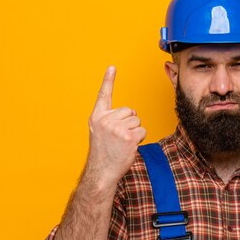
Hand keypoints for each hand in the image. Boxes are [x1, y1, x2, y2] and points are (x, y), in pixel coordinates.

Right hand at [85, 66, 146, 185]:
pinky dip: (139, 139)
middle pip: (130, 111)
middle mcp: (106, 120)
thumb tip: (131, 114)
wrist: (102, 172)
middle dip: (129, 123)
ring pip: (137, 121)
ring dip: (134, 132)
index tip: (112, 67)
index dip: (108, 80)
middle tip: (119, 138)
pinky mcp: (129, 136)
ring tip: (122, 143)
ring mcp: (117, 127)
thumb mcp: (100, 133)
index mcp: (97, 117)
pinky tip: (129, 147)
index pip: (103, 95)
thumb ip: (110, 120)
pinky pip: (142, 130)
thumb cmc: (104, 154)